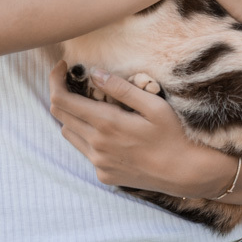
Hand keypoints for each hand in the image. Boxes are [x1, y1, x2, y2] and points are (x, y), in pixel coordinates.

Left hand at [48, 61, 225, 196]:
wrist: (185, 173)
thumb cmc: (174, 134)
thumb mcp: (154, 105)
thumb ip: (122, 89)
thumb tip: (95, 74)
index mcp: (107, 124)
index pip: (62, 100)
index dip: (55, 80)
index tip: (63, 67)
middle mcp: (97, 145)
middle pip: (61, 115)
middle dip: (63, 94)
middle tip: (77, 81)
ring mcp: (99, 163)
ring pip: (70, 133)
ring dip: (74, 116)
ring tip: (94, 106)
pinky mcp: (104, 174)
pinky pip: (86, 151)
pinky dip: (89, 136)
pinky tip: (111, 132)